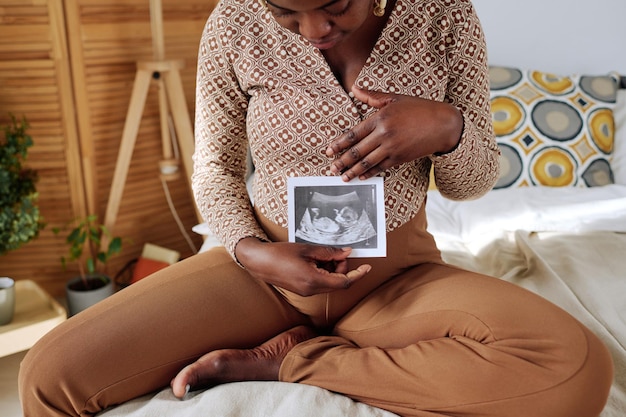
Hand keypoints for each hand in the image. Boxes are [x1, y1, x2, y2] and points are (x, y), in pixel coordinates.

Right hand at [235, 238, 370, 296]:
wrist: (258, 262)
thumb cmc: (280, 253)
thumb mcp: (308, 249)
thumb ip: (329, 252)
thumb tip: (347, 253)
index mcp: (314, 280)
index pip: (344, 282)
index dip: (358, 275)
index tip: (367, 268)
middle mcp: (311, 291)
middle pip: (338, 282)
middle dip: (342, 267)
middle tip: (336, 252)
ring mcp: (306, 293)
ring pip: (329, 283)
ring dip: (332, 269)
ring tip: (320, 254)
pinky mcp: (302, 291)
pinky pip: (320, 283)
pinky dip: (323, 272)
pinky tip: (314, 260)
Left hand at [326, 86, 463, 180]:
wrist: (443, 124)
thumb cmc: (419, 109)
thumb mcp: (395, 98)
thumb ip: (372, 97)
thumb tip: (354, 88)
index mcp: (380, 118)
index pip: (353, 134)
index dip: (339, 145)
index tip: (329, 151)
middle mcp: (384, 134)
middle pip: (357, 151)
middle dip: (342, 162)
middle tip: (331, 169)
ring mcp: (392, 148)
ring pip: (367, 162)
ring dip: (353, 171)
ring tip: (342, 177)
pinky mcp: (400, 158)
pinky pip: (381, 167)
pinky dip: (370, 173)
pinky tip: (362, 176)